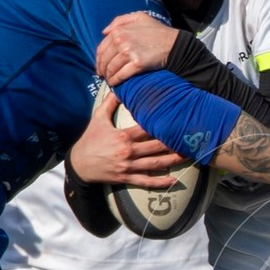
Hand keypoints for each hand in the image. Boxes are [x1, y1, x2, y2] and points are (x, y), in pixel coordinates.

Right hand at [70, 88, 187, 188]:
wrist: (79, 164)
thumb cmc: (90, 139)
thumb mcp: (97, 118)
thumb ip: (109, 103)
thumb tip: (119, 87)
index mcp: (123, 136)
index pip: (146, 129)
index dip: (162, 125)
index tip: (177, 120)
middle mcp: (128, 152)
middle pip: (155, 147)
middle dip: (173, 143)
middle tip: (190, 138)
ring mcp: (128, 166)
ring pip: (155, 164)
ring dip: (172, 161)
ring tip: (188, 156)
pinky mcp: (127, 178)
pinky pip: (146, 181)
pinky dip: (160, 182)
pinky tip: (174, 180)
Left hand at [95, 13, 179, 85]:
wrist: (174, 44)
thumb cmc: (157, 31)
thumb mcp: (139, 17)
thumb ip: (120, 21)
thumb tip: (105, 32)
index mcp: (119, 30)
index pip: (102, 48)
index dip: (99, 59)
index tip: (99, 65)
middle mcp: (121, 41)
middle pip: (105, 59)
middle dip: (102, 69)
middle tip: (103, 75)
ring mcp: (129, 52)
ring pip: (111, 68)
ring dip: (109, 76)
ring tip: (109, 80)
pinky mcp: (137, 64)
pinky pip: (121, 75)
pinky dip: (116, 81)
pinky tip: (115, 84)